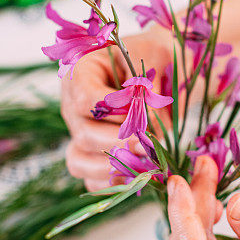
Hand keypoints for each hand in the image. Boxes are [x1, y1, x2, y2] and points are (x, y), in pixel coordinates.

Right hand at [62, 26, 171, 189]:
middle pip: (84, 134)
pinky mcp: (91, 154)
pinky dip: (113, 183)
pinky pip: (91, 179)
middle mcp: (73, 103)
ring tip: (145, 163)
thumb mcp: (159, 58)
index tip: (143, 114)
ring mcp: (79, 131)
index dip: (115, 113)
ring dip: (114, 167)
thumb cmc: (159, 56)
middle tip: (149, 146)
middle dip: (120, 144)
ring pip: (80, 161)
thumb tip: (146, 124)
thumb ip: (150, 87)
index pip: (85, 100)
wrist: (166, 67)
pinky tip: (138, 175)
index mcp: (83, 72)